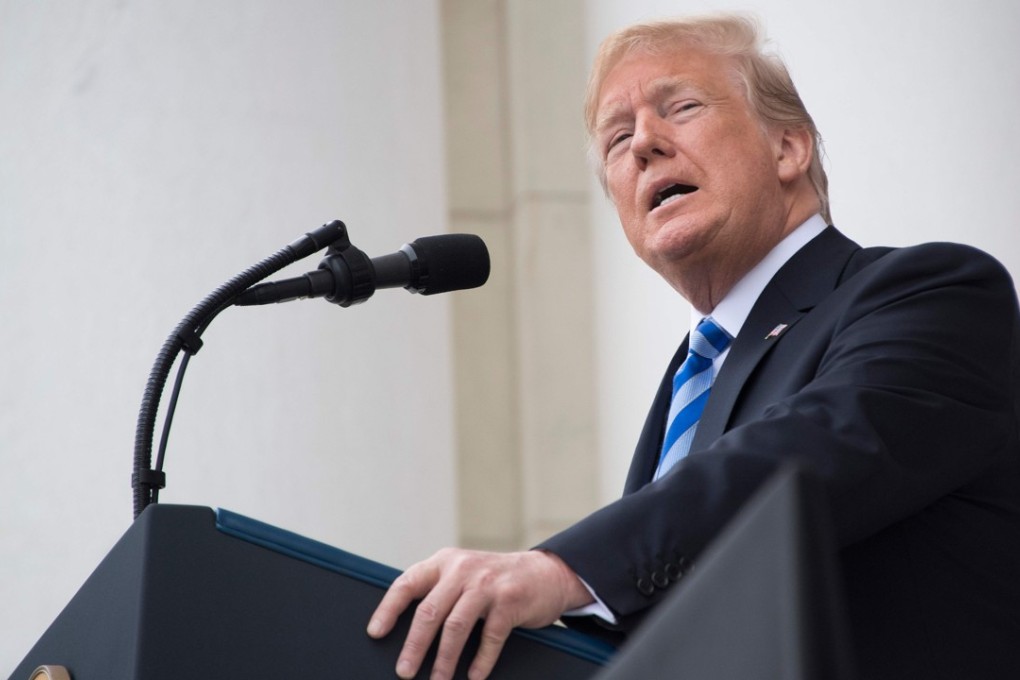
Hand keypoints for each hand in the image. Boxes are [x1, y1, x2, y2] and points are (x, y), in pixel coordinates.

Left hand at [366, 548, 592, 679]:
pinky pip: (490, 637)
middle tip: (404, 672)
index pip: (407, 583)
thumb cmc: (496, 580)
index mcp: (444, 562)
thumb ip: (439, 591)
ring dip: (444, 660)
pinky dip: (480, 661)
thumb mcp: (464, 574)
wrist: (546, 572)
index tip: (375, 632)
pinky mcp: (510, 601)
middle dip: (414, 646)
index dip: (388, 609)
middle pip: (429, 612)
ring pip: (455, 627)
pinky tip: (474, 676)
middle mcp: (463, 570)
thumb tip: (407, 631)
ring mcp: (487, 584)